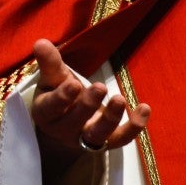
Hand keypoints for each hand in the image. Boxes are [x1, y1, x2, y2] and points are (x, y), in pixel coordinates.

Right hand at [31, 39, 149, 168]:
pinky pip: (121, 139)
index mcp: (47, 113)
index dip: (63, 97)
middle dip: (88, 105)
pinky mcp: (107, 142)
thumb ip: (50, 63)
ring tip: (119, 99)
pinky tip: (144, 109)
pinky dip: (134, 127)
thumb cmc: (58, 95)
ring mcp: (87, 139)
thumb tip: (41, 42)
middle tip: (100, 87)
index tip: (74, 83)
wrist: (67, 125)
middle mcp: (65, 130)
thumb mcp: (52, 79)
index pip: (52, 107)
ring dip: (111, 118)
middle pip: (76, 121)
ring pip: (98, 134)